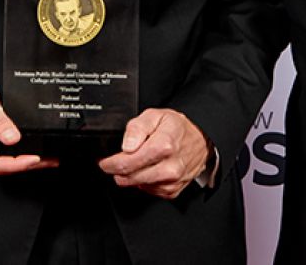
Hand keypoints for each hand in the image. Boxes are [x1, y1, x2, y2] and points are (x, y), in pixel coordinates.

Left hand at [97, 108, 211, 198]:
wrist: (200, 139)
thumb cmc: (177, 127)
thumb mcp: (155, 115)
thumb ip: (137, 127)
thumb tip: (127, 145)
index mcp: (164, 146)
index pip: (128, 163)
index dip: (110, 163)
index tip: (104, 161)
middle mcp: (170, 167)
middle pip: (130, 177)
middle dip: (117, 170)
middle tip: (115, 162)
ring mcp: (172, 181)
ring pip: (138, 185)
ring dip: (130, 176)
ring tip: (135, 162)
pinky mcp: (173, 190)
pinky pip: (149, 191)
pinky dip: (143, 181)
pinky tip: (147, 169)